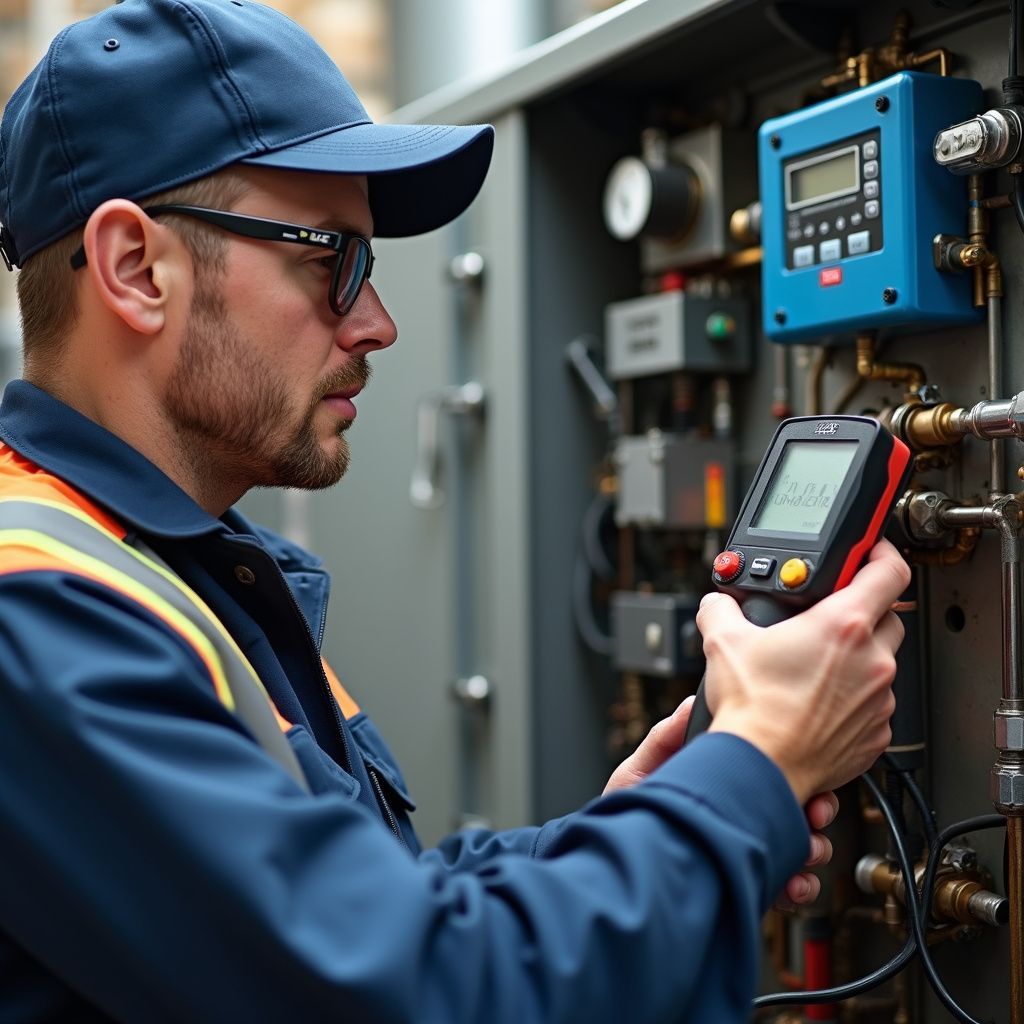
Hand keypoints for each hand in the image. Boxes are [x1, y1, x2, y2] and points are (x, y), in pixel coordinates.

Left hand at [603, 700, 838, 909]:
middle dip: (818, 810)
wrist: (616, 864)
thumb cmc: (626, 814)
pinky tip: (789, 884)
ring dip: (812, 848)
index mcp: (725, 781)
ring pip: (802, 845)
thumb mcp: (639, 772)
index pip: (772, 767)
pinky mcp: (748, 880)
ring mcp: (748, 846)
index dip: (798, 768)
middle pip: (800, 804)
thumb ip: (664, 739)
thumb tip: (690, 704)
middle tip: (812, 817)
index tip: (807, 776)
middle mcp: (742, 811)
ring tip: (800, 854)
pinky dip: (799, 885)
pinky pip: (788, 884)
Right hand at [697, 540, 909, 803]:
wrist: (760, 767)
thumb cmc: (751, 710)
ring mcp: (879, 699)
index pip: (889, 570)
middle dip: (862, 611)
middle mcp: (872, 660)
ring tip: (815, 668)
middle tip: (828, 617)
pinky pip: (874, 704)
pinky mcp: (876, 733)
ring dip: (857, 659)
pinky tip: (818, 703)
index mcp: (844, 625)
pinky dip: (853, 699)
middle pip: (888, 615)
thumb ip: (721, 608)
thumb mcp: (722, 641)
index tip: (869, 552)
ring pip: (881, 663)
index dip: (881, 553)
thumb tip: (717, 604)